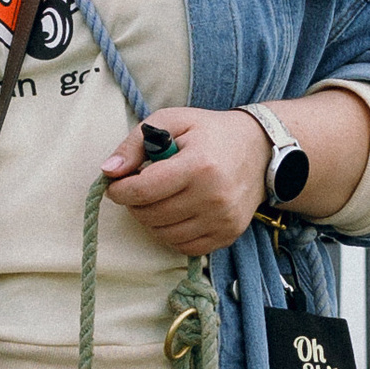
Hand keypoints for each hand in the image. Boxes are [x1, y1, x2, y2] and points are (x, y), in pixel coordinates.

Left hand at [100, 107, 271, 255]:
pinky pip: (184, 247)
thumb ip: (135, 143)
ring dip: (151, 220)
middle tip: (140, 189)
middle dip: (135, 204)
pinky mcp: (228, 234)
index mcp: (198, 165)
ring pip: (164, 234)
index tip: (116, 185)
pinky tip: (175, 214)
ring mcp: (222, 219)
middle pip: (151, 215)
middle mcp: (213, 196)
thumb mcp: (173, 121)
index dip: (120, 191)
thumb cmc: (210, 133)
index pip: (143, 191)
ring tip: (159, 199)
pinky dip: (172, 234)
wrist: (260, 150)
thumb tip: (109, 171)